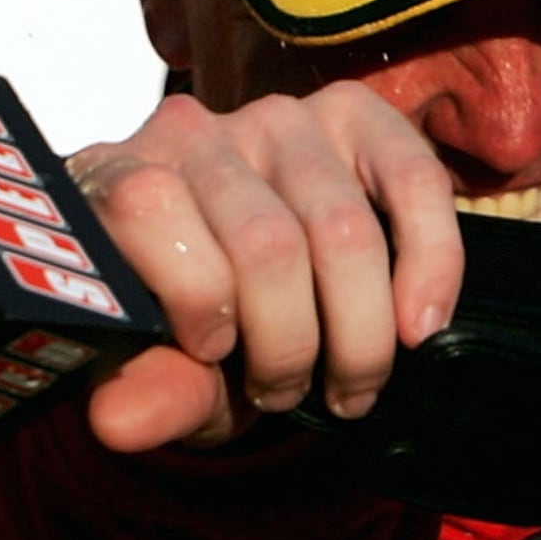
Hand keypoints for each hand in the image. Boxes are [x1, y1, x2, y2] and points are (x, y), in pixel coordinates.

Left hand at [69, 83, 462, 453]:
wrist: (228, 286)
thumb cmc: (181, 324)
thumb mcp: (159, 369)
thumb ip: (143, 389)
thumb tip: (119, 424)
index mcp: (108, 178)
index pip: (147, 204)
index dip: (194, 296)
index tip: (214, 356)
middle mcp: (189, 131)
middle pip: (266, 241)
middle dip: (289, 344)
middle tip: (285, 393)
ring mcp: (273, 119)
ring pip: (344, 228)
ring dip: (359, 332)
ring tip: (347, 385)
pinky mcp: (351, 115)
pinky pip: (414, 177)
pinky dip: (431, 263)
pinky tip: (417, 328)